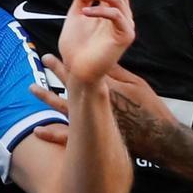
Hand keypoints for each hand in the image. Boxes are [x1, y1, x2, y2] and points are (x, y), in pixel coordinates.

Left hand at [31, 55, 177, 152]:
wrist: (160, 138)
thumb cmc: (151, 110)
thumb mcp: (136, 85)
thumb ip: (116, 73)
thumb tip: (101, 61)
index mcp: (107, 87)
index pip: (83, 70)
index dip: (67, 61)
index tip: (54, 54)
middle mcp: (96, 102)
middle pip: (71, 83)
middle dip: (57, 70)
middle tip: (44, 59)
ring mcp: (94, 120)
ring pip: (64, 106)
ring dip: (48, 97)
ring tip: (32, 88)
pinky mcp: (95, 137)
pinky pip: (69, 137)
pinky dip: (53, 134)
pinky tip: (38, 131)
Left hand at [58, 0, 135, 83]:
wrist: (76, 71)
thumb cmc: (75, 47)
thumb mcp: (75, 16)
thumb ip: (82, 0)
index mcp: (110, 9)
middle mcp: (121, 15)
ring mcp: (125, 25)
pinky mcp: (125, 36)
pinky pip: (116, 15)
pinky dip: (99, 9)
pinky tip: (85, 12)